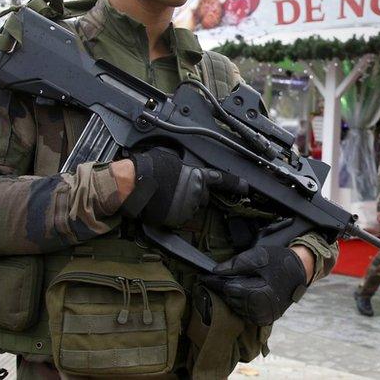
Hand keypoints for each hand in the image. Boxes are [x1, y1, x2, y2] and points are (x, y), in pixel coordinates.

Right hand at [121, 147, 246, 227]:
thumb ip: (186, 169)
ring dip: (183, 204)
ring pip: (191, 208)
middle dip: (195, 194)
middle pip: (203, 197)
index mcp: (197, 175)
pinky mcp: (176, 220)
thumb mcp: (172, 160)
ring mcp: (187, 208)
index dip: (236, 184)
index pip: (222, 180)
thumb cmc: (149, 167)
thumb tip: (184, 171)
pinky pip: (179, 218)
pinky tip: (161, 205)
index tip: (245, 187)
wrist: (133, 183)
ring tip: (165, 196)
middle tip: (176, 188)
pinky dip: (173, 213)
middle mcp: (196, 193)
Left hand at [202, 246, 307, 325]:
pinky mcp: (266, 318)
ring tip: (232, 283)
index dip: (215, 282)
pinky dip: (241, 303)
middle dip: (224, 287)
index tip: (203, 277)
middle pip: (231, 299)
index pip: (228, 288)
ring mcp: (263, 316)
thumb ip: (235, 265)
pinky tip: (243, 292)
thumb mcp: (258, 256)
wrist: (302, 270)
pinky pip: (246, 312)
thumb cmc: (280, 261)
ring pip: (237, 307)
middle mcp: (259, 310)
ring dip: (232, 296)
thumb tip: (215, 271)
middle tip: (217, 277)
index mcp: (257, 295)